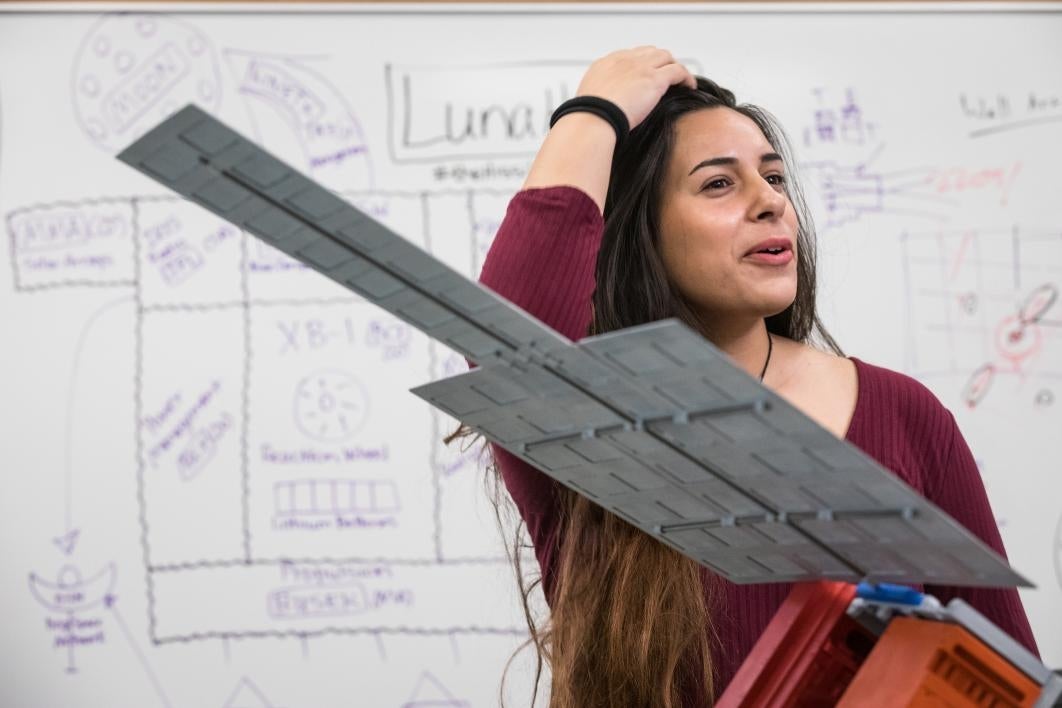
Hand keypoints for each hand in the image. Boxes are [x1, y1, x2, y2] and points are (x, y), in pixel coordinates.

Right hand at [574, 46, 696, 130]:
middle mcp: (624, 60)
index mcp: (606, 64)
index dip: (643, 64)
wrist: (593, 119)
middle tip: (667, 76)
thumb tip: (606, 110)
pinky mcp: (654, 79)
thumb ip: (601, 100)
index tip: (648, 75)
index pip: (631, 56)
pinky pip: (678, 71)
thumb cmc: (589, 118)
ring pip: (666, 58)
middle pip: (650, 52)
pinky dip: (685, 77)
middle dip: (661, 62)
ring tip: (680, 81)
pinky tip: (688, 87)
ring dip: (674, 67)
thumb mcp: (590, 103)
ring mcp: (640, 67)